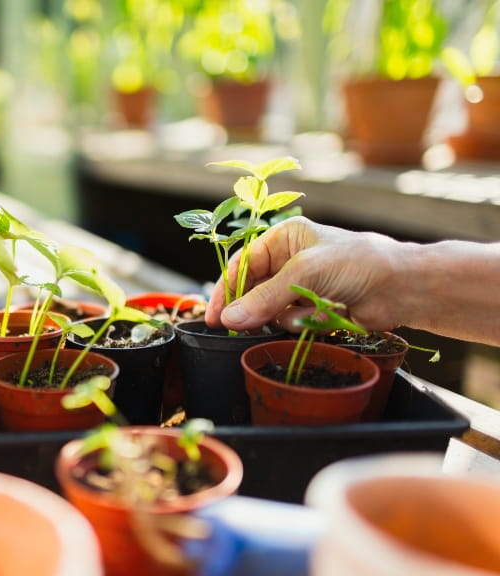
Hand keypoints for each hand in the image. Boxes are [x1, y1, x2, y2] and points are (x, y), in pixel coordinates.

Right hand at [204, 216, 404, 333]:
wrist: (402, 288)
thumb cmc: (358, 263)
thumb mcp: (306, 272)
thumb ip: (266, 297)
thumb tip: (232, 318)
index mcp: (284, 238)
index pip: (242, 264)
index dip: (226, 289)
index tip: (215, 316)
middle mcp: (289, 260)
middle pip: (252, 289)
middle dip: (251, 307)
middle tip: (237, 327)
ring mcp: (300, 286)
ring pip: (268, 309)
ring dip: (282, 316)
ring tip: (305, 313)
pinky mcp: (312, 309)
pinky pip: (288, 322)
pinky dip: (299, 324)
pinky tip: (318, 319)